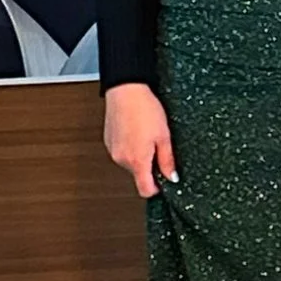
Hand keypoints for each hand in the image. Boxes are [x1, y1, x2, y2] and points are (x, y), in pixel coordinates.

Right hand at [103, 81, 178, 197]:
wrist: (125, 89)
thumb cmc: (144, 109)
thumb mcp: (164, 136)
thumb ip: (167, 161)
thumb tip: (171, 177)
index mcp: (137, 161)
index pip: (145, 190)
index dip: (157, 189)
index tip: (164, 181)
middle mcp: (122, 159)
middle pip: (138, 175)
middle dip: (149, 166)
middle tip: (158, 147)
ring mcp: (113, 151)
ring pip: (130, 163)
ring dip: (140, 156)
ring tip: (146, 135)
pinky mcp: (108, 142)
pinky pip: (122, 152)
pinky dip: (130, 147)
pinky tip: (136, 131)